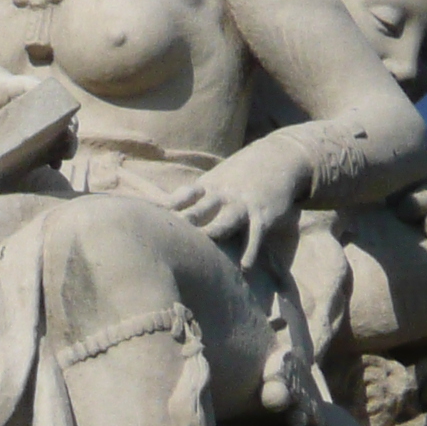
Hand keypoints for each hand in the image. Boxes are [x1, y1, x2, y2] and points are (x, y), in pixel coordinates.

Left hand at [165, 145, 305, 268]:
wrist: (278, 157)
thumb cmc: (240, 173)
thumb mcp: (215, 178)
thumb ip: (192, 195)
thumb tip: (160, 208)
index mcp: (208, 187)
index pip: (182, 198)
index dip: (167, 210)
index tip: (148, 221)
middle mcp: (223, 196)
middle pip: (199, 211)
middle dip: (185, 223)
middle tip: (167, 239)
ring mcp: (243, 206)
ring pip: (225, 223)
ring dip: (214, 234)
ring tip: (202, 253)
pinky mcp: (264, 216)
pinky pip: (256, 237)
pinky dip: (250, 252)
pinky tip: (244, 268)